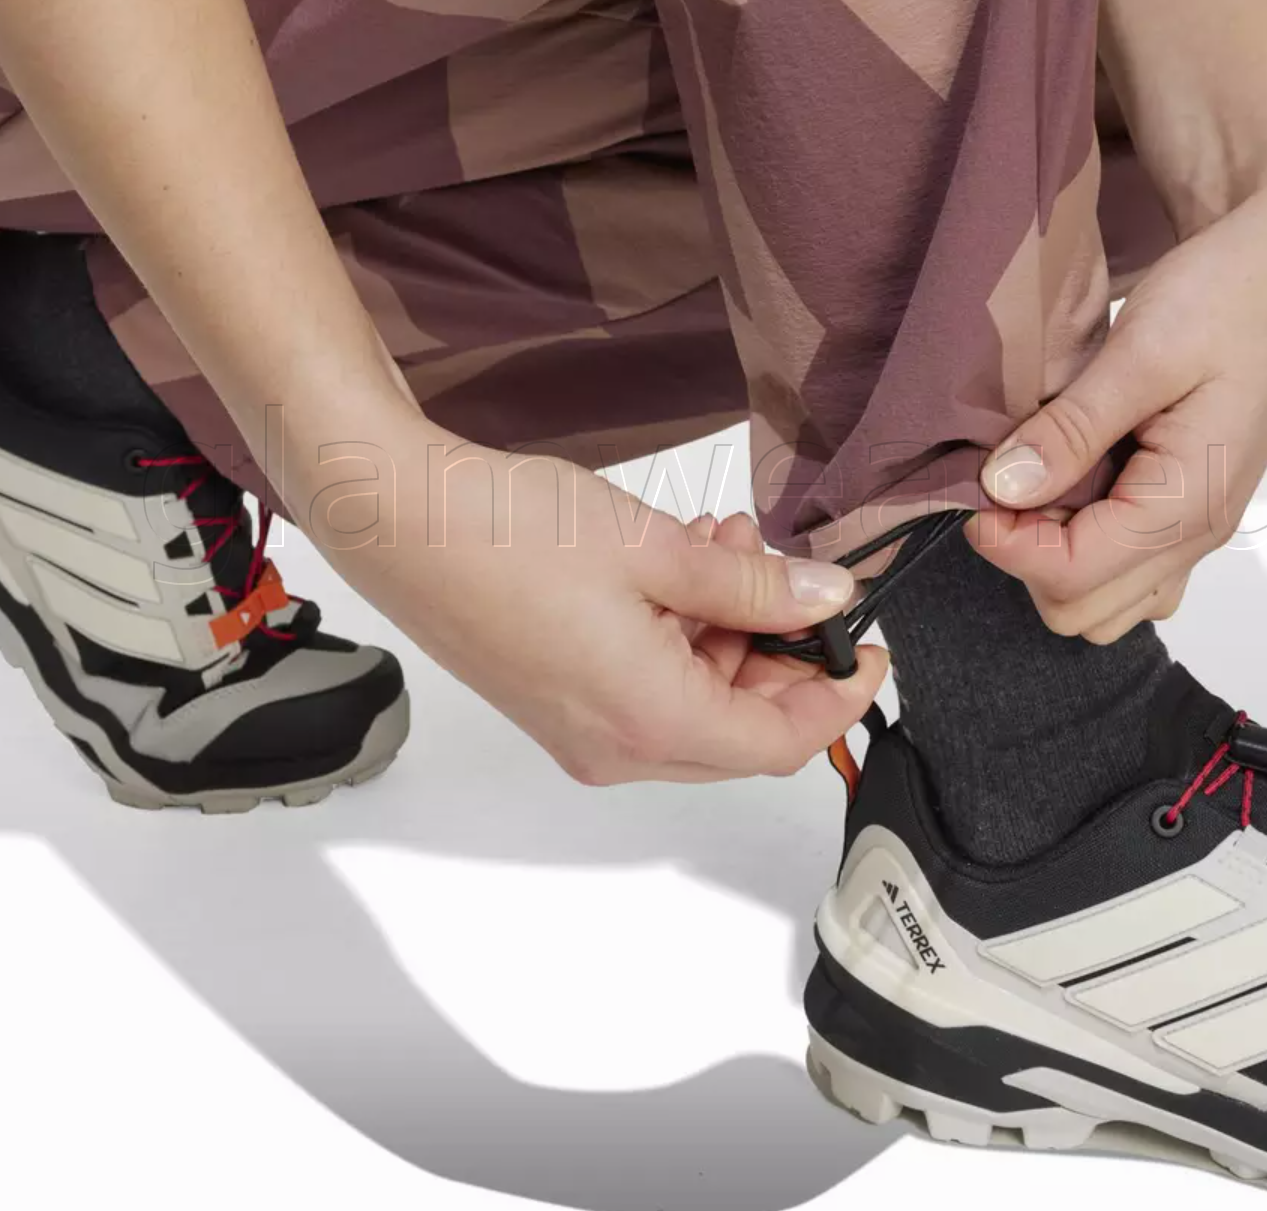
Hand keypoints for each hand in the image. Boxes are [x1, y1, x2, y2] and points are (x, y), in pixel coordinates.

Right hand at [306, 420, 885, 782]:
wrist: (399, 518)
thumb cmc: (507, 531)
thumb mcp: (658, 550)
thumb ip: (753, 586)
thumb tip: (823, 599)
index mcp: (648, 721)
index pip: (779, 742)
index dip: (837, 698)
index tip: (868, 648)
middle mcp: (613, 748)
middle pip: (737, 729)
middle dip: (777, 652)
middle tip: (785, 572)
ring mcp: (577, 732)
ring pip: (692, 705)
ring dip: (724, 632)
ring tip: (721, 543)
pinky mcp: (553, 704)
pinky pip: (645, 691)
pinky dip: (677, 637)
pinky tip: (677, 565)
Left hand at [972, 153, 1266, 641]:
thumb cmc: (1231, 295)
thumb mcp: (1142, 353)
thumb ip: (1072, 429)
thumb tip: (1002, 489)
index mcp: (1189, 504)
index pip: (1071, 578)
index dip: (1007, 542)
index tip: (975, 484)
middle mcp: (1197, 532)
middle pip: (1082, 610)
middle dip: (1026, 555)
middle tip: (1006, 477)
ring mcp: (1195, 522)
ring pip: (1104, 598)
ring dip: (1054, 554)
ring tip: (1040, 474)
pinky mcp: (1187, 502)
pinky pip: (1130, 565)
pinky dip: (1086, 541)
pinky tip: (1070, 474)